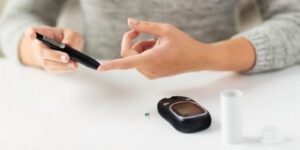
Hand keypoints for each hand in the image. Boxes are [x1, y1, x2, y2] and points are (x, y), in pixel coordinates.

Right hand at [20, 26, 83, 72]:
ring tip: (74, 64)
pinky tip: (72, 67)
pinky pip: (54, 69)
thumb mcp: (72, 34)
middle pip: (41, 51)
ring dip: (62, 65)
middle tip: (67, 57)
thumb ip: (71, 37)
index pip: (32, 31)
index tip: (31, 35)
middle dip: (54, 55)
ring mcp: (42, 58)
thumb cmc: (67, 38)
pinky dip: (64, 69)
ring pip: (48, 63)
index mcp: (42, 33)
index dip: (30, 33)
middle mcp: (39, 46)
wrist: (67, 48)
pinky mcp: (48, 67)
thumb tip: (68, 44)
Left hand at [99, 18, 254, 78]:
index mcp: (151, 59)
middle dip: (132, 42)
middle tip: (140, 30)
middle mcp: (149, 69)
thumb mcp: (165, 30)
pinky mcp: (154, 74)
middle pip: (129, 55)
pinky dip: (145, 53)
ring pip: (135, 59)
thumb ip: (145, 26)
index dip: (112, 65)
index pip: (126, 62)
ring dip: (140, 47)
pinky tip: (158, 49)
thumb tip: (130, 22)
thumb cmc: (184, 44)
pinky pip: (141, 63)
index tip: (100, 69)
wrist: (198, 59)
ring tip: (156, 42)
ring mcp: (151, 74)